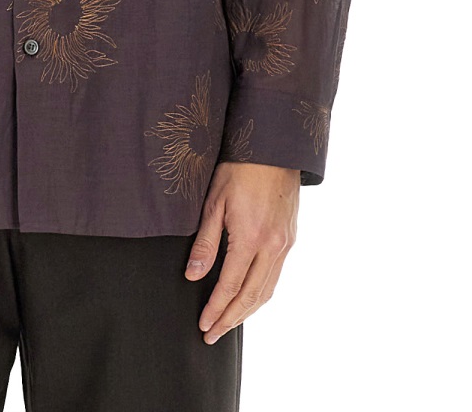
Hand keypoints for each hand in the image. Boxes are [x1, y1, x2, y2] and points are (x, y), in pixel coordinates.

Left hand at [184, 161, 298, 343]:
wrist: (272, 148)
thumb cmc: (239, 169)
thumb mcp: (214, 203)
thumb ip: (205, 243)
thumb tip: (193, 276)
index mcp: (251, 238)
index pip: (230, 286)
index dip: (215, 309)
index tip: (203, 325)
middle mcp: (273, 246)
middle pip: (251, 296)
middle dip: (230, 319)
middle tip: (212, 335)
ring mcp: (285, 244)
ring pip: (267, 290)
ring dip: (247, 311)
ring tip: (228, 323)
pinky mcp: (290, 239)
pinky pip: (275, 276)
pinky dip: (261, 294)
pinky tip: (249, 299)